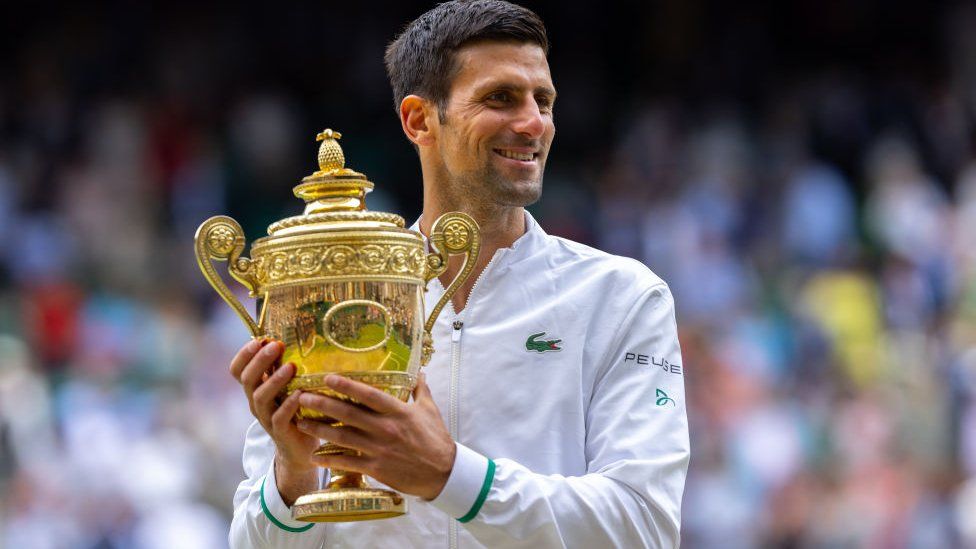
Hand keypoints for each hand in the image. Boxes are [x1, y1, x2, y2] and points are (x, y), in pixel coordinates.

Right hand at [229, 339, 319, 504]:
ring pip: (260, 398)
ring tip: (290, 367)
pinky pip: (279, 418)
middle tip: (275, 345)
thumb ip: (283, 366)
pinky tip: (299, 395)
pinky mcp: (280, 432)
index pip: (237, 370)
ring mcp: (266, 418)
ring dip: (274, 380)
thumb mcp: (286, 386)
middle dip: (259, 361)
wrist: (300, 448)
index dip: (244, 354)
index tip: (259, 339)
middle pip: (247, 380)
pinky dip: (288, 405)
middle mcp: (256, 402)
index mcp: (255, 388)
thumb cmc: (295, 410)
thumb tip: (291, 336)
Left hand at [296, 373, 455, 500]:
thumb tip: (418, 372)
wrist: (443, 472)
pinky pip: (347, 462)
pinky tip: (315, 455)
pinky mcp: (376, 468)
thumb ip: (420, 390)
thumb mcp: (429, 410)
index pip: (367, 394)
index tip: (327, 377)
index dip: (346, 385)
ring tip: (301, 423)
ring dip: (319, 429)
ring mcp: (379, 449)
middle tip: (302, 397)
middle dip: (323, 404)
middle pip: (348, 414)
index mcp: (398, 411)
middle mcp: (385, 428)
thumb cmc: (436, 439)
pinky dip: (330, 458)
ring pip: (343, 437)